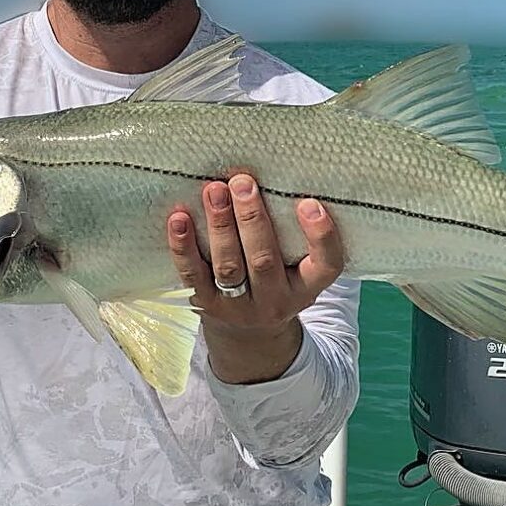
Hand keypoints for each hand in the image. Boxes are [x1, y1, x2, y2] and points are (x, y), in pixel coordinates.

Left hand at [167, 173, 342, 383]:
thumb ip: (294, 233)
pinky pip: (193, 274)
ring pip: (228, 267)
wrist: (247, 333)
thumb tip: (274, 172)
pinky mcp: (206, 304)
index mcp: (307, 286)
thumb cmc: (278, 278)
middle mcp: (276, 300)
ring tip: (214, 190)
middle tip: (243, 183)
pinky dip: (183, 246)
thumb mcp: (298, 266)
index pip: (326, 264)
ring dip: (220, 226)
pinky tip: (179, 218)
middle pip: (264, 261)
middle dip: (252, 220)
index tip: (309, 203)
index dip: (321, 236)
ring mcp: (239, 306)